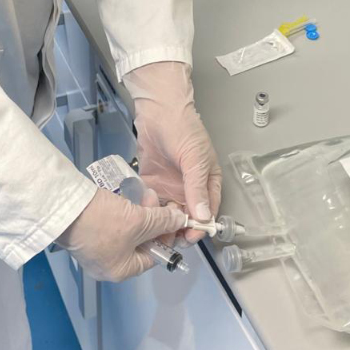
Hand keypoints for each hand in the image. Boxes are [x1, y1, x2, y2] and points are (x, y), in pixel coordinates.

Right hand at [56, 188, 186, 281]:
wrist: (63, 207)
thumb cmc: (103, 222)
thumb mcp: (138, 221)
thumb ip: (162, 222)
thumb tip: (180, 221)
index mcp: (120, 271)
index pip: (153, 256)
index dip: (166, 236)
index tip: (173, 217)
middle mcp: (107, 265)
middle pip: (140, 243)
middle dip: (152, 220)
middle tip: (157, 200)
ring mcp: (94, 250)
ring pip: (126, 232)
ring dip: (139, 213)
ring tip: (144, 194)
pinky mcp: (86, 233)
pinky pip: (112, 225)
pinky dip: (123, 212)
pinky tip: (127, 198)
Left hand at [124, 61, 221, 243]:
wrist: (157, 109)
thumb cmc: (183, 128)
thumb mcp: (195, 158)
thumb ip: (197, 187)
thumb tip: (203, 216)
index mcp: (207, 181)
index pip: (207, 210)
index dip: (200, 226)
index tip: (191, 237)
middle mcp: (189, 187)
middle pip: (187, 216)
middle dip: (179, 229)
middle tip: (168, 240)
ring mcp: (170, 186)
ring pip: (168, 214)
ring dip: (162, 225)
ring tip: (153, 233)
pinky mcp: (152, 183)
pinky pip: (151, 204)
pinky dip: (148, 213)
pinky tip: (141, 219)